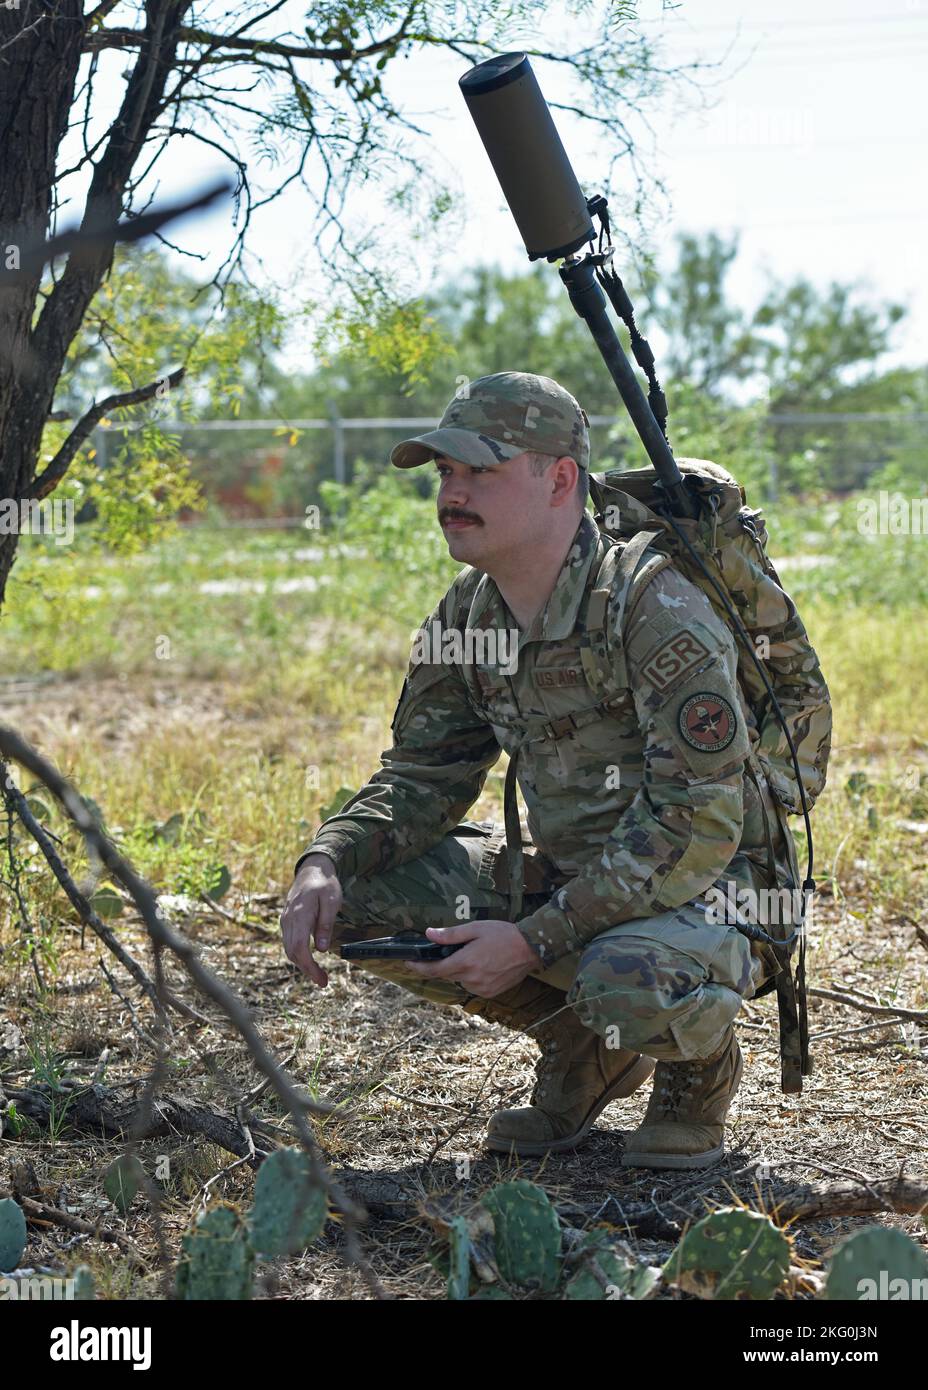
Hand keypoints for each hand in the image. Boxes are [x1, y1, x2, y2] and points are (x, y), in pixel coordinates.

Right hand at [280, 853, 342, 986]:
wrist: (312, 869)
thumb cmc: (325, 884)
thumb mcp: (332, 902)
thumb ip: (325, 925)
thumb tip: (321, 950)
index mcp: (299, 915)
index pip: (299, 948)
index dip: (309, 967)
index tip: (321, 979)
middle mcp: (288, 920)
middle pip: (292, 952)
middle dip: (307, 970)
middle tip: (323, 981)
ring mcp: (285, 921)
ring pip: (289, 949)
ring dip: (302, 964)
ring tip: (318, 974)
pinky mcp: (287, 921)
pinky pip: (289, 942)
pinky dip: (298, 954)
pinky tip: (309, 960)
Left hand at [405, 920, 538, 997]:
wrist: (531, 948)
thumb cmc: (503, 934)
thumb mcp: (475, 928)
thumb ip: (450, 935)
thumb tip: (429, 934)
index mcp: (466, 962)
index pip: (434, 970)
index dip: (418, 967)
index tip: (408, 963)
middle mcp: (471, 979)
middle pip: (446, 975)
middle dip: (442, 965)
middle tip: (450, 951)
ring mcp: (481, 988)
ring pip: (460, 981)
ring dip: (459, 971)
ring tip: (474, 955)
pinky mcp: (490, 993)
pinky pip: (472, 986)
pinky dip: (471, 977)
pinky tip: (483, 965)